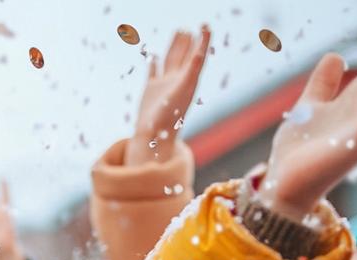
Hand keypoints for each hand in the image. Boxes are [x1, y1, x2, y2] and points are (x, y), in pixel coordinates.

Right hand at [126, 26, 209, 165]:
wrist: (153, 136)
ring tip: (179, 31)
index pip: (198, 55)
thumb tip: (200, 54)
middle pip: (185, 55)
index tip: (205, 25)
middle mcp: (178, 80)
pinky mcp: (150, 89)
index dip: (203, 40)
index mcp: (189, 80)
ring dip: (175, 46)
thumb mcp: (183, 91)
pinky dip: (154, 62)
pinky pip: (154, 71)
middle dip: (188, 41)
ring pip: (170, 60)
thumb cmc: (169, 117)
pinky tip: (154, 55)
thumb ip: (191, 72)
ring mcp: (164, 84)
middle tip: (192, 26)